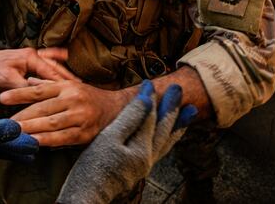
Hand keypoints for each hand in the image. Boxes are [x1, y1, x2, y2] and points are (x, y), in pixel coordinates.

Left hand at [0, 47, 78, 90]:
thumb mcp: (8, 81)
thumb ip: (24, 88)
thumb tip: (38, 98)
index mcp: (31, 57)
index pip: (52, 72)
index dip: (64, 82)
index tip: (75, 89)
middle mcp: (34, 56)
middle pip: (56, 68)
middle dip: (69, 78)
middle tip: (82, 86)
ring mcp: (32, 59)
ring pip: (54, 67)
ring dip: (65, 74)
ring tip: (78, 81)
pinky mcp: (29, 64)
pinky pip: (48, 66)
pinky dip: (58, 67)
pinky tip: (66, 68)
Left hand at [0, 80, 132, 145]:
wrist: (117, 108)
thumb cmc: (90, 96)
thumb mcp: (70, 85)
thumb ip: (48, 85)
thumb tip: (27, 81)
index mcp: (67, 86)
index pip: (39, 90)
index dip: (19, 94)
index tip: (2, 98)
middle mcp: (73, 99)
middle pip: (42, 108)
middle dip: (21, 116)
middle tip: (3, 124)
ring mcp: (79, 116)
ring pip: (50, 123)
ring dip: (30, 129)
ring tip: (14, 134)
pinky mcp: (84, 133)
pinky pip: (62, 138)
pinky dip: (46, 141)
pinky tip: (34, 143)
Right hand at [57, 81, 196, 203]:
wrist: (85, 198)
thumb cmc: (92, 169)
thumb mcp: (108, 139)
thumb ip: (130, 119)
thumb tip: (146, 100)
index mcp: (142, 148)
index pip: (150, 117)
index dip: (150, 98)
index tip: (149, 83)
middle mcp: (148, 158)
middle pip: (164, 128)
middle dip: (172, 108)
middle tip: (179, 89)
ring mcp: (144, 165)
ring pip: (166, 141)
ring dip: (177, 124)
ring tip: (189, 113)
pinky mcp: (137, 169)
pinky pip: (161, 149)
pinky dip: (168, 138)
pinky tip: (168, 134)